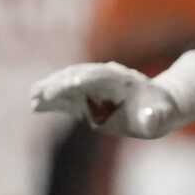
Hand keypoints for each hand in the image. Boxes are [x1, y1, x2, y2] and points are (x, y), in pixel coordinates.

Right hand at [30, 58, 194, 138]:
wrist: (155, 107)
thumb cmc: (159, 112)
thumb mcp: (161, 116)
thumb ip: (156, 117)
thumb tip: (152, 119)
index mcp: (123, 80)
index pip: (102, 76)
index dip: (87, 79)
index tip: (72, 84)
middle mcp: (105, 79)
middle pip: (80, 75)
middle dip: (62, 83)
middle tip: (42, 93)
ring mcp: (93, 88)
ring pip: (69, 83)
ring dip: (51, 88)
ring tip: (33, 97)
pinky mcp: (85, 99)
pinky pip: (66, 97)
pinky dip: (51, 100)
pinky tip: (34, 105)